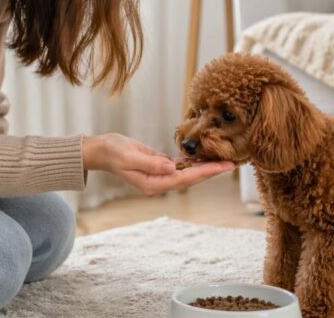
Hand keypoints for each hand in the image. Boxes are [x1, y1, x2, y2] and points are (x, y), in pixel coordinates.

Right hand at [82, 133, 235, 195]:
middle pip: (190, 178)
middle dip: (211, 171)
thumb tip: (173, 167)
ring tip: (224, 160)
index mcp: (152, 184)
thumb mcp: (130, 156)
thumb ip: (152, 163)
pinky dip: (193, 162)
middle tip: (232, 164)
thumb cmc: (113, 152)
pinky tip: (205, 157)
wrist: (102, 150)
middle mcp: (158, 183)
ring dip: (205, 167)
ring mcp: (159, 176)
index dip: (205, 172)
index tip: (222, 167)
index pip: (184, 179)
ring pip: (188, 173)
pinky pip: (180, 166)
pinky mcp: (159, 166)